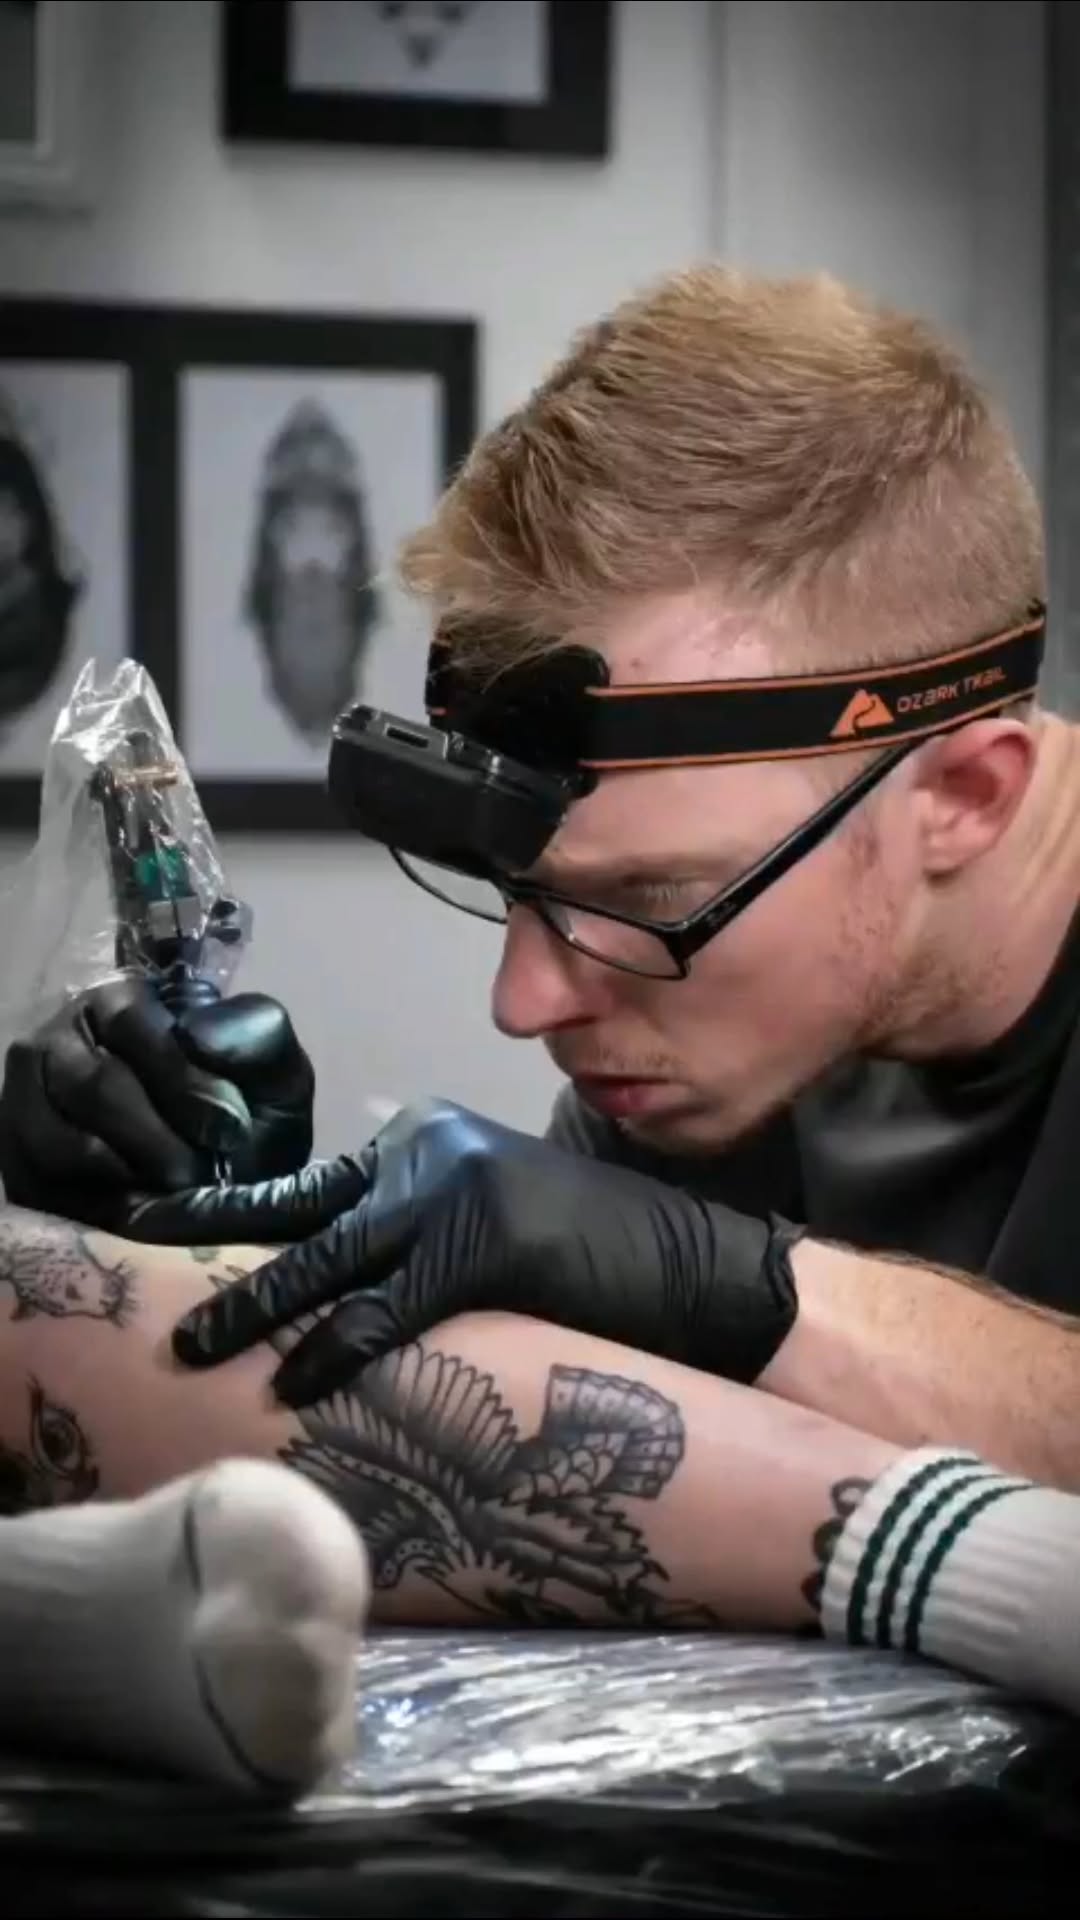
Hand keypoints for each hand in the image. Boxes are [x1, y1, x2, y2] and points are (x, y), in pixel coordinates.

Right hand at [0, 975, 314, 1229]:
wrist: (224, 1185)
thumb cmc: (245, 1118)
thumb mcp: (275, 1073)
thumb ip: (254, 1037)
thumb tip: (197, 1036)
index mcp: (120, 1002)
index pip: (133, 1025)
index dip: (182, 1080)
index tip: (228, 1130)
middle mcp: (60, 1041)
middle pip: (94, 1085)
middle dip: (156, 1138)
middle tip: (198, 1176)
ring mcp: (25, 1100)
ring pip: (57, 1138)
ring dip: (121, 1173)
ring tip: (170, 1197)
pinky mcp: (16, 1158)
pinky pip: (35, 1182)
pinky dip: (88, 1202)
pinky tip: (133, 1212)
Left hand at [169, 1099, 801, 1405]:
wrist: (694, 1272)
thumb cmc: (592, 1261)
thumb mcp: (489, 1221)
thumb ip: (414, 1231)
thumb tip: (336, 1278)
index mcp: (426, 1137)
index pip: (310, 1180)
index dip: (235, 1211)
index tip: (166, 1225)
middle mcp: (428, 1147)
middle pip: (300, 1208)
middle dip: (217, 1248)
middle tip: (139, 1264)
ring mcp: (454, 1188)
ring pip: (326, 1258)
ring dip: (254, 1311)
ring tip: (192, 1347)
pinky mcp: (481, 1240)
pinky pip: (385, 1308)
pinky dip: (335, 1352)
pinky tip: (297, 1387)